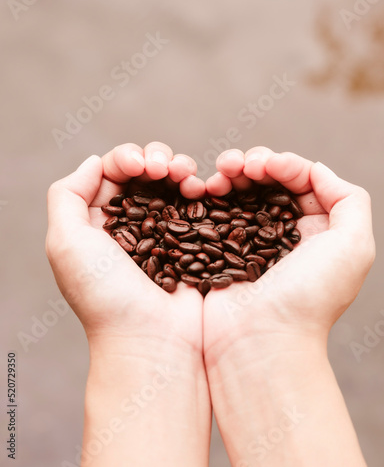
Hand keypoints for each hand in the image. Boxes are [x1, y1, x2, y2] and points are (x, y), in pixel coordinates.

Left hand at [46, 142, 210, 466]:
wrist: (154, 340)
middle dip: (156, 158)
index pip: (112, 173)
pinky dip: (199, 189)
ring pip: (173, 184)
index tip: (140, 165)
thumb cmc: (106, 296)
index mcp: (98, 222)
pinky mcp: (192, 241)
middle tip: (165, 169)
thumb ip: (67, 194)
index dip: (127, 158)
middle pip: (144, 172)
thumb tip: (95, 163)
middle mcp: (131, 224)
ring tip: (187, 176)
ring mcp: (164, 232)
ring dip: (180, 168)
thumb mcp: (66, 244)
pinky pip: (196, 204)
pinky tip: (201, 189)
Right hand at [202, 147, 374, 466]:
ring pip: (240, 192)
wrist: (259, 342)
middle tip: (238, 165)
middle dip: (254, 163)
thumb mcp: (353, 246)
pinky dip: (209, 194)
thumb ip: (350, 199)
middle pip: (268, 182)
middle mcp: (285, 234)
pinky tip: (203, 189)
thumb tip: (316, 170)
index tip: (267, 164)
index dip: (285, 163)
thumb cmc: (308, 297)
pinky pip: (215, 211)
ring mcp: (250, 242)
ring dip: (230, 173)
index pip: (302, 181)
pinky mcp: (220, 250)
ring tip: (219, 173)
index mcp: (318, 231)